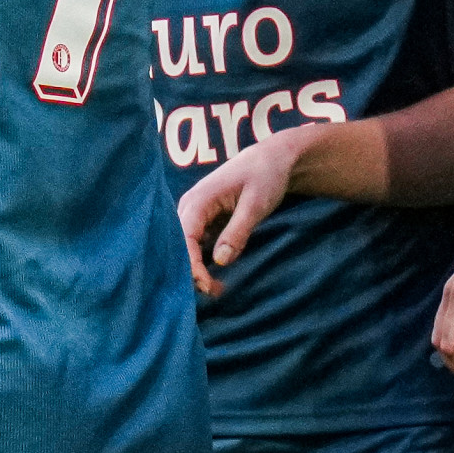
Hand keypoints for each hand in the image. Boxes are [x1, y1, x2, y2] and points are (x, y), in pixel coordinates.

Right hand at [179, 130, 303, 294]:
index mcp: (198, 200)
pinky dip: (204, 261)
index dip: (192, 265)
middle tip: (214, 292)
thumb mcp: (255, 205)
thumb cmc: (265, 177)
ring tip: (217, 288)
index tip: (207, 285)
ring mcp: (195, 214)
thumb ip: (237, 232)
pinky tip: (216, 276)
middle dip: (192, 271)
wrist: (273, 159)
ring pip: (187, 247)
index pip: (184, 239)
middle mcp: (189, 207)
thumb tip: (219, 261)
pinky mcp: (205, 220)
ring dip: (198, 268)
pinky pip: (197, 244)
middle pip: (180, 245)